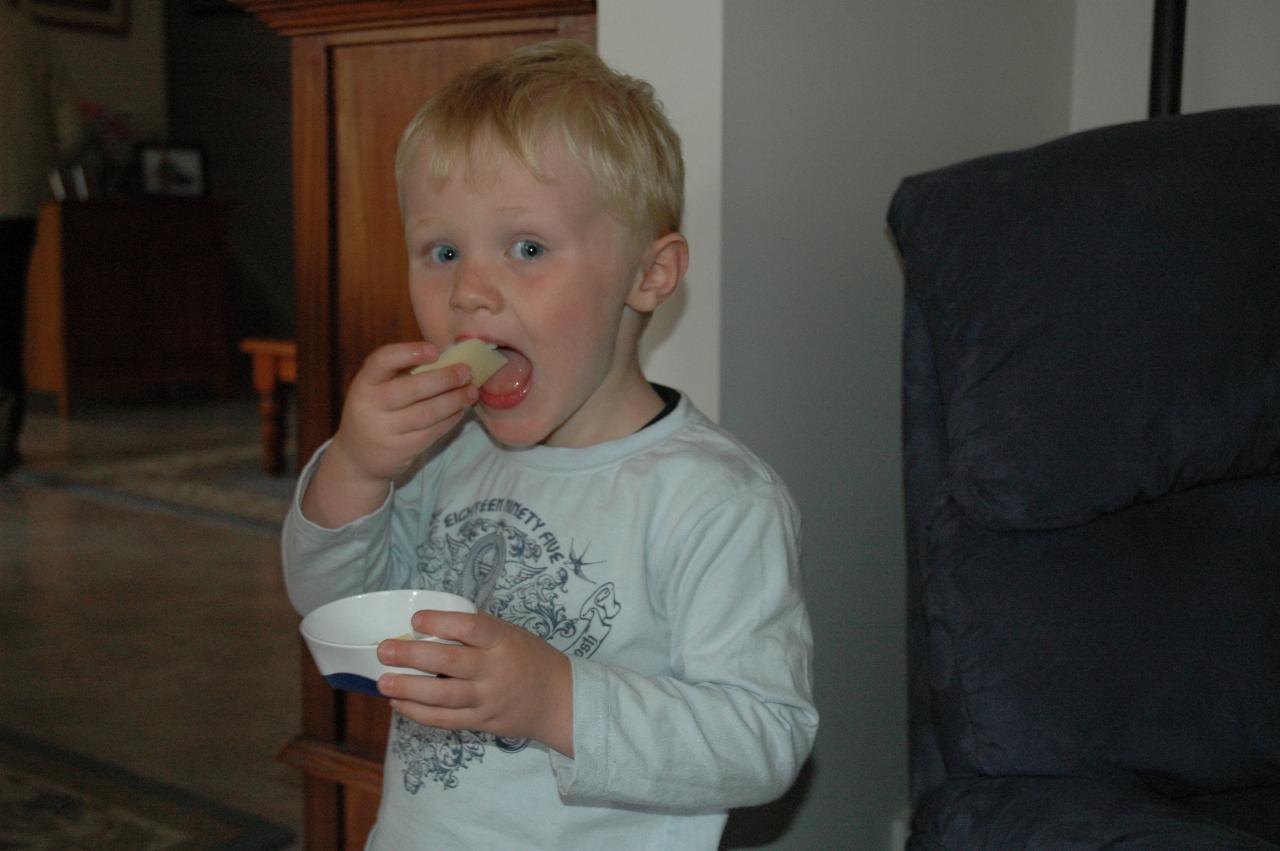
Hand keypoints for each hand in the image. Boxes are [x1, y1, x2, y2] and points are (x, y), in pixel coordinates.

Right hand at [301, 342, 475, 526]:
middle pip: (412, 388)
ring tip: (471, 392)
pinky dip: (451, 419)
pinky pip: (432, 432)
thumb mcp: (377, 389)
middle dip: (445, 379)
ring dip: (454, 400)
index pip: (381, 361)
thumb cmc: (376, 411)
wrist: (358, 456)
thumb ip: (401, 372)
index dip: (409, 352)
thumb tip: (448, 358)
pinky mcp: (401, 449)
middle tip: (466, 372)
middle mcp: (369, 406)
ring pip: (427, 413)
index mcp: (364, 383)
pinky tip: (461, 410)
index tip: (435, 350)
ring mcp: (384, 430)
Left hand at [376, 611, 574, 757]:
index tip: (415, 620)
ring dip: (409, 690)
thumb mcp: (509, 634)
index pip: (470, 628)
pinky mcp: (482, 722)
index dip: (441, 623)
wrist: (558, 700)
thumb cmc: (528, 658)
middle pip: (450, 664)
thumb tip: (426, 628)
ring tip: (382, 683)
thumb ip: (476, 632)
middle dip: (412, 657)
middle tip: (384, 651)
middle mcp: (495, 670)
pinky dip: (419, 713)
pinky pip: (446, 720)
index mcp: (503, 641)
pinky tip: (399, 704)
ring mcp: (488, 699)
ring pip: (443, 697)